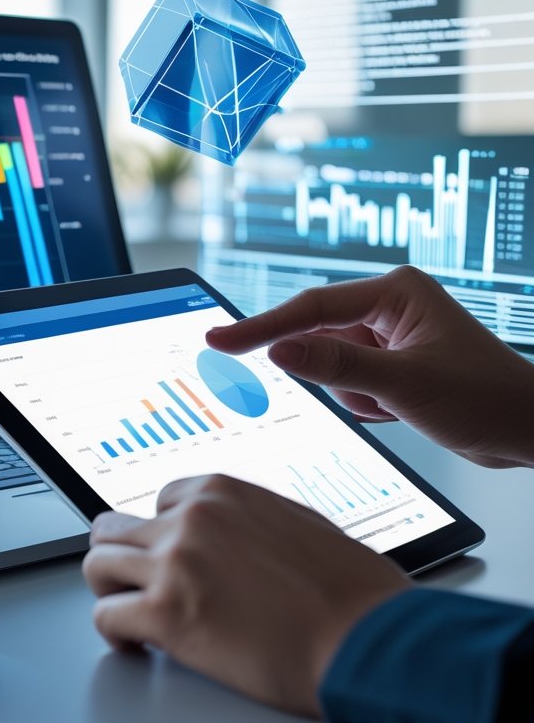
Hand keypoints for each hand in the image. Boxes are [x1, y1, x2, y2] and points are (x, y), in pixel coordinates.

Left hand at [83, 475, 409, 715]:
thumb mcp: (300, 524)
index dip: (162, 536)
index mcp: (221, 493)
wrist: (369, 641)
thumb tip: (234, 536)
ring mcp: (173, 564)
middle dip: (122, 559)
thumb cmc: (355, 594)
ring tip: (129, 615)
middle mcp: (190, 520)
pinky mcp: (165, 614)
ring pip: (98, 566)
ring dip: (110, 592)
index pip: (158, 502)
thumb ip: (250, 522)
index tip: (166, 559)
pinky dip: (115, 634)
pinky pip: (106, 616)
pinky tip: (135, 645)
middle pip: (115, 529)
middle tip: (133, 586)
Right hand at [207, 265, 533, 467]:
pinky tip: (402, 410)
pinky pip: (349, 384)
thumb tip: (279, 350)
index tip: (219, 340)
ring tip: (401, 405)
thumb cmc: (486, 399)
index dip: (260, 328)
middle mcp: (389, 306)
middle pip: (319, 338)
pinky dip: (366, 403)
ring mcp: (389, 335)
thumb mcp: (405, 385)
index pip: (310, 308)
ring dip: (357, 395)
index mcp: (396, 292)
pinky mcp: (390, 362)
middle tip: (372, 394)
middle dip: (338, 376)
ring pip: (332, 367)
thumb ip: (337, 367)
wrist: (529, 431)